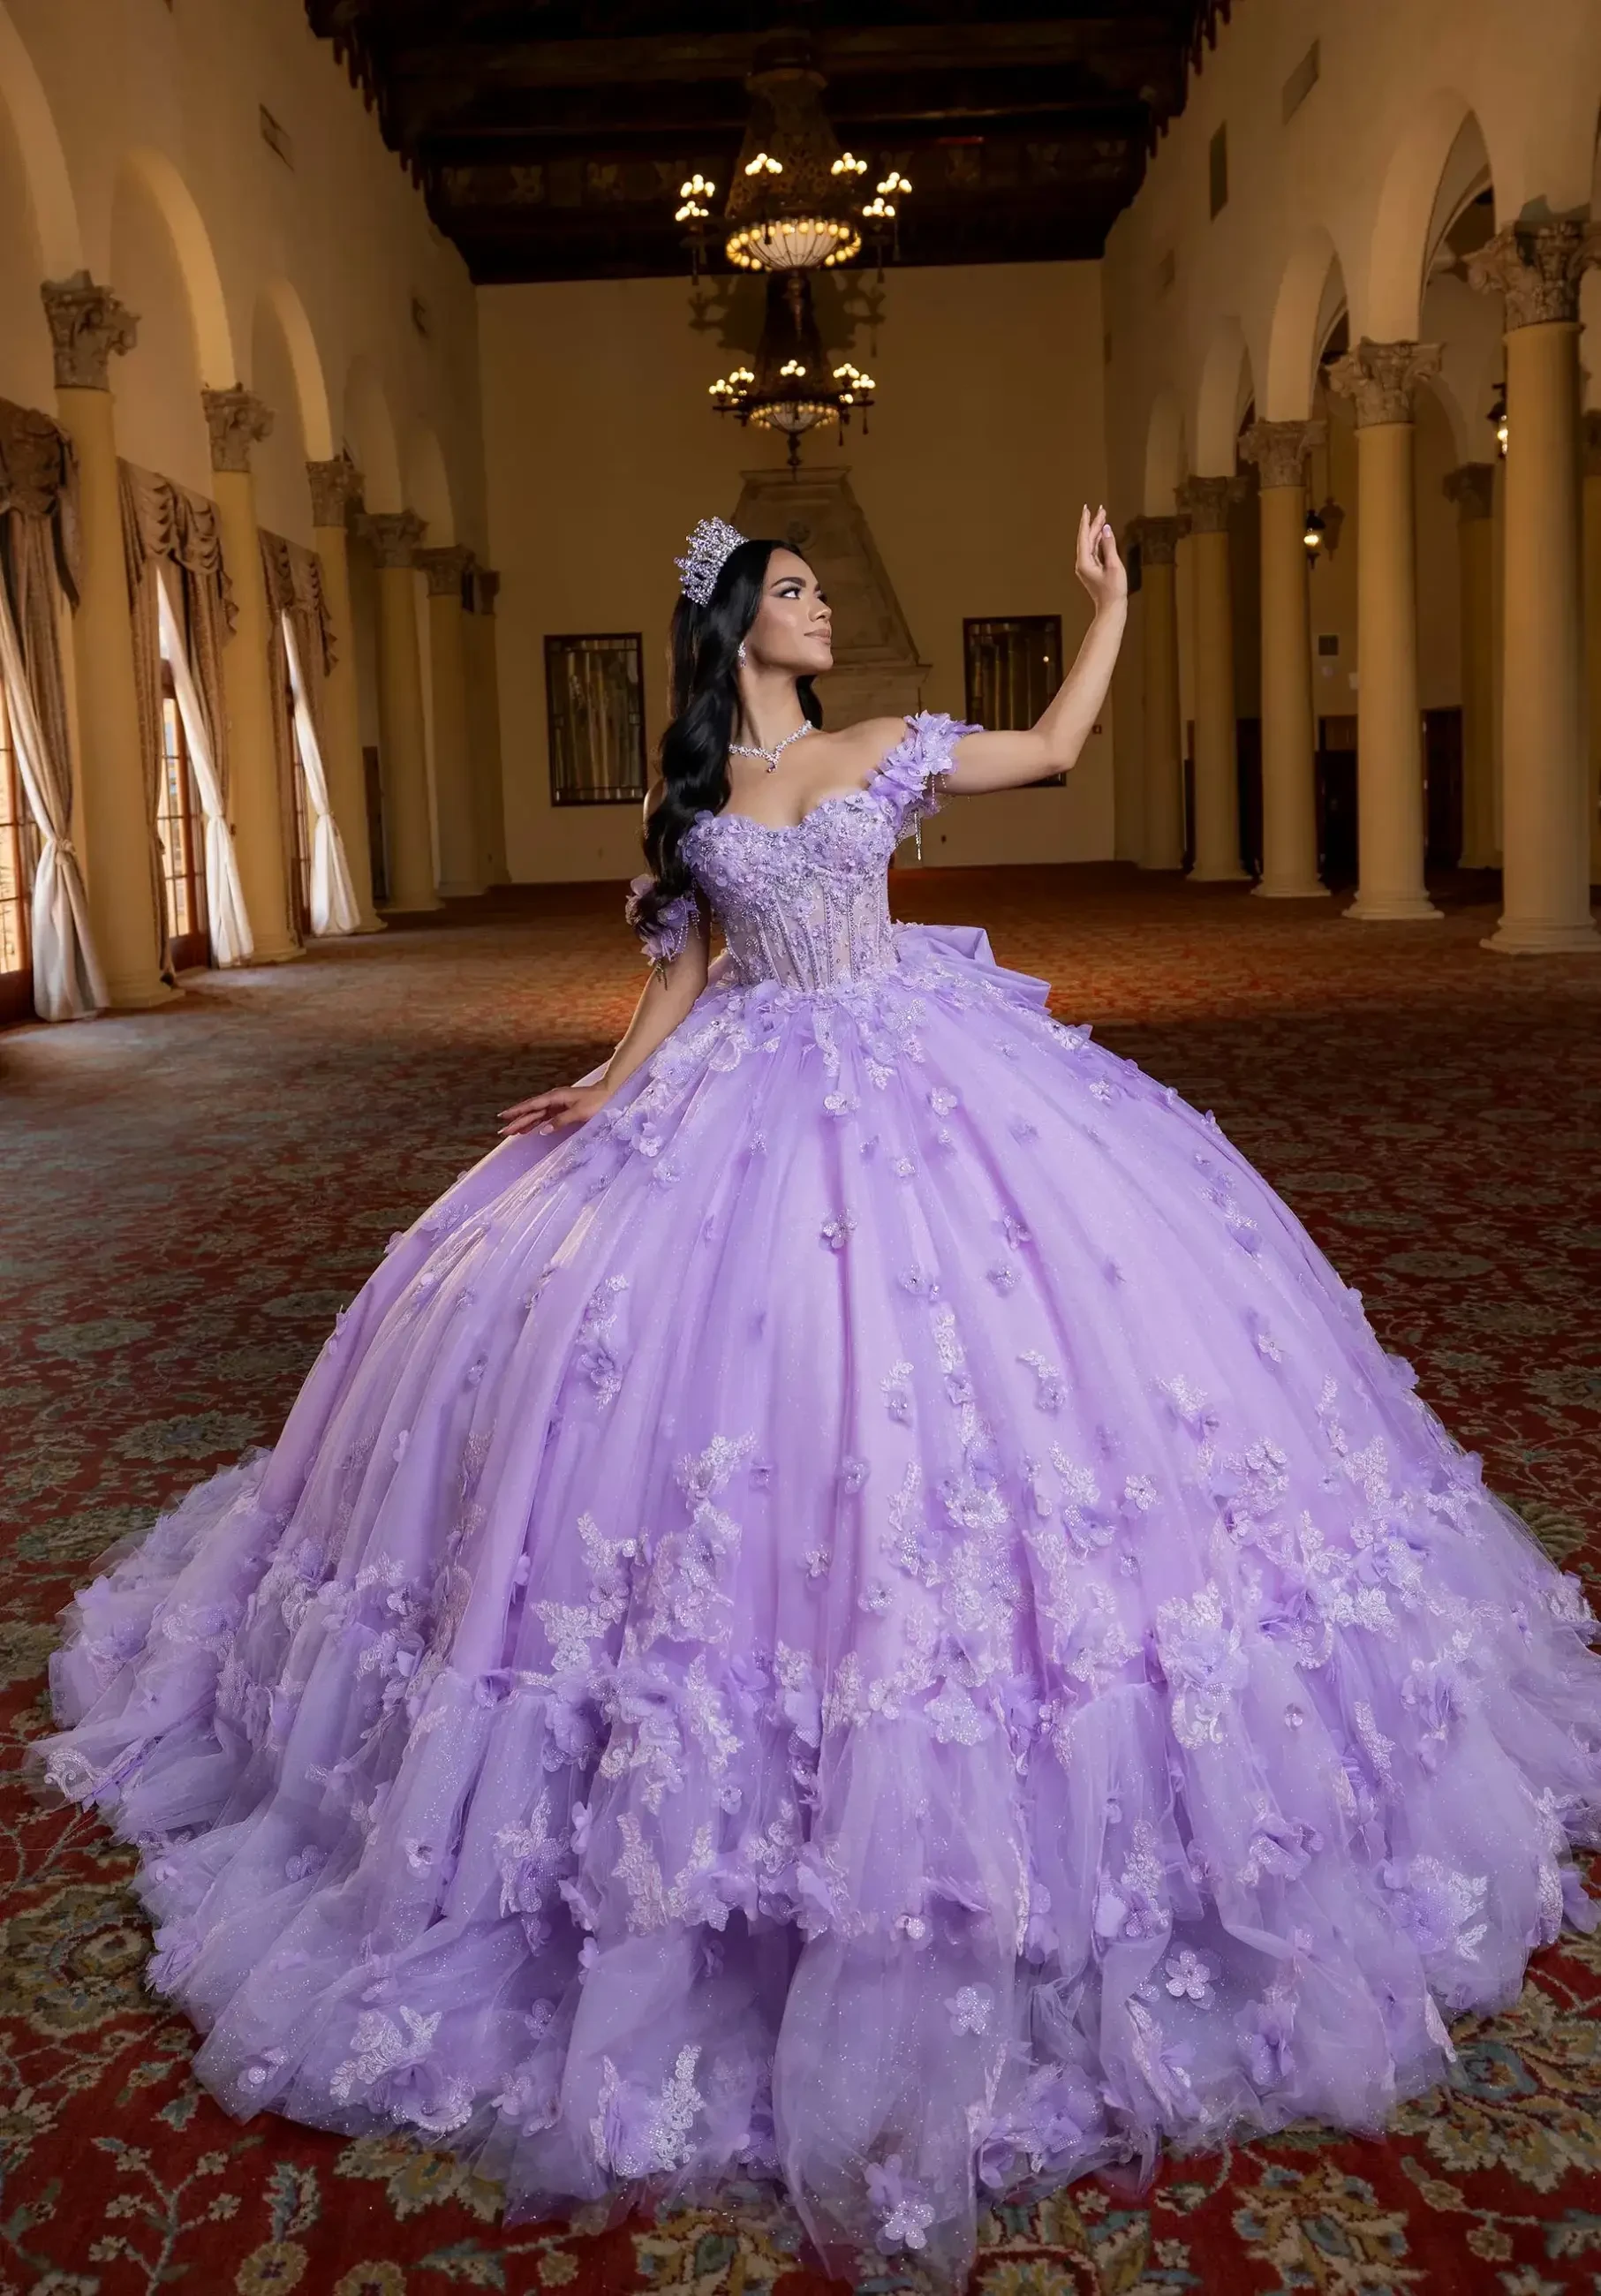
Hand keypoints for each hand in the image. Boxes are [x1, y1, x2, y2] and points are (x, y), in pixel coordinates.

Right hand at [497, 1080, 611, 1137]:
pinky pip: (544, 1117)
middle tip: (502, 1132)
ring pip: (536, 1114)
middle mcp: (553, 1099)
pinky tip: (529, 1129)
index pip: (531, 1106)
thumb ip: (560, 1121)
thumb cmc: (596, 1102)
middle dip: (516, 1121)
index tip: (502, 1117)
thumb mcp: (579, 1112)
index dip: (516, 1112)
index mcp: (555, 1097)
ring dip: (524, 1122)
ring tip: (511, 1131)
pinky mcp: (562, 1109)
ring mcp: (557, 1104)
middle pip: (531, 1111)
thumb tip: (543, 1130)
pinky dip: (535, 1123)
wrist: (609, 1093)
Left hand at [1075, 503, 1126, 612]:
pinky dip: (1098, 541)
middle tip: (1100, 509)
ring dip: (1096, 531)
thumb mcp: (1114, 565)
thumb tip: (1106, 529)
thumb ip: (1110, 545)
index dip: (1086, 521)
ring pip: (1090, 544)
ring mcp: (1086, 567)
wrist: (1111, 609)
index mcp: (1084, 562)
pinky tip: (1103, 533)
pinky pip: (1094, 551)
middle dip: (1094, 523)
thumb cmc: (1113, 590)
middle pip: (1087, 539)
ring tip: (1102, 517)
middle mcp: (1082, 563)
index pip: (1084, 536)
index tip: (1088, 508)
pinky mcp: (1092, 570)